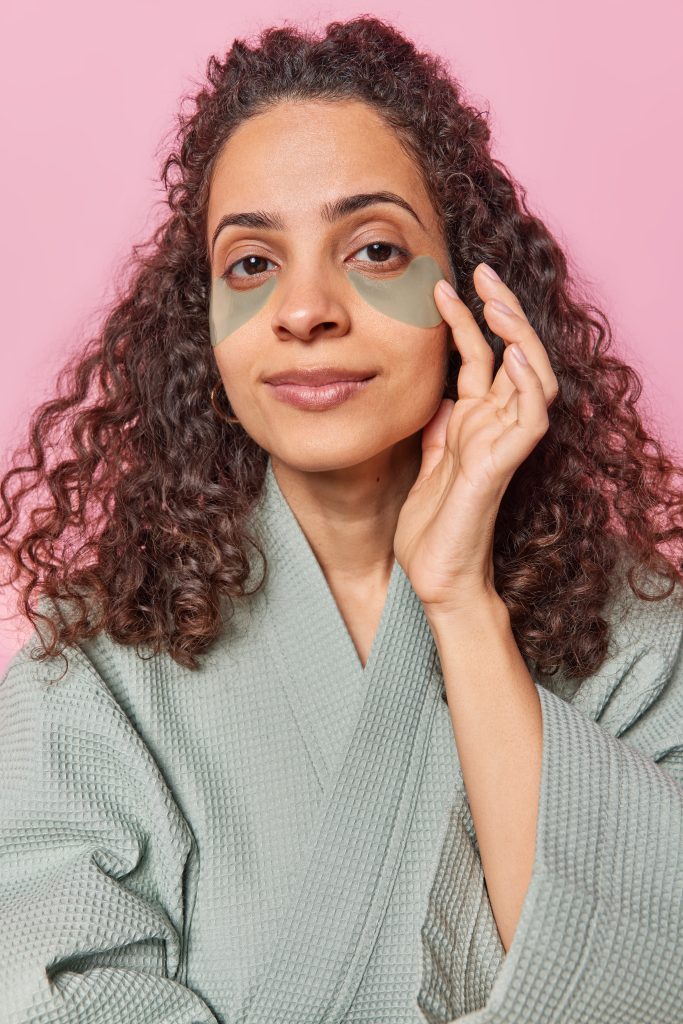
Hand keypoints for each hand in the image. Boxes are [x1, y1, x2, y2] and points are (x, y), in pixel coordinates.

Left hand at [393, 262, 558, 613]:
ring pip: (532, 378)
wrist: (434, 578)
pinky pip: (528, 419)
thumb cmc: (431, 527)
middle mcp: (494, 427)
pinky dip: (527, 386)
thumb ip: (438, 426)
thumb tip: (441, 393)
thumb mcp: (427, 460)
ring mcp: (503, 445)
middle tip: (482, 272)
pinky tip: (514, 356)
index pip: (482, 357)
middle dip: (501, 310)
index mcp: (475, 422)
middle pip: (514, 355)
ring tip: (498, 302)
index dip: (468, 319)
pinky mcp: (502, 467)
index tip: (445, 283)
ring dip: (520, 338)